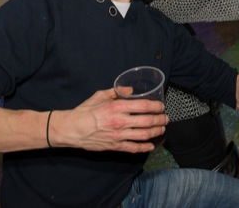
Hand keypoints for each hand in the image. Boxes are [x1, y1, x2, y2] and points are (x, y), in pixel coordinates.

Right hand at [52, 89, 166, 152]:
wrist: (72, 129)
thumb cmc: (85, 111)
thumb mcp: (100, 95)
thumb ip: (116, 91)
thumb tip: (130, 90)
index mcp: (117, 107)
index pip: (143, 106)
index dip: (156, 106)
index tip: (161, 106)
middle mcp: (120, 121)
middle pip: (147, 121)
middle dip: (160, 120)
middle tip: (165, 118)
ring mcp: (118, 135)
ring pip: (144, 135)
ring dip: (156, 132)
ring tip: (162, 129)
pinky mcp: (115, 146)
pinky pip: (134, 148)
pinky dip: (145, 147)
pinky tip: (151, 146)